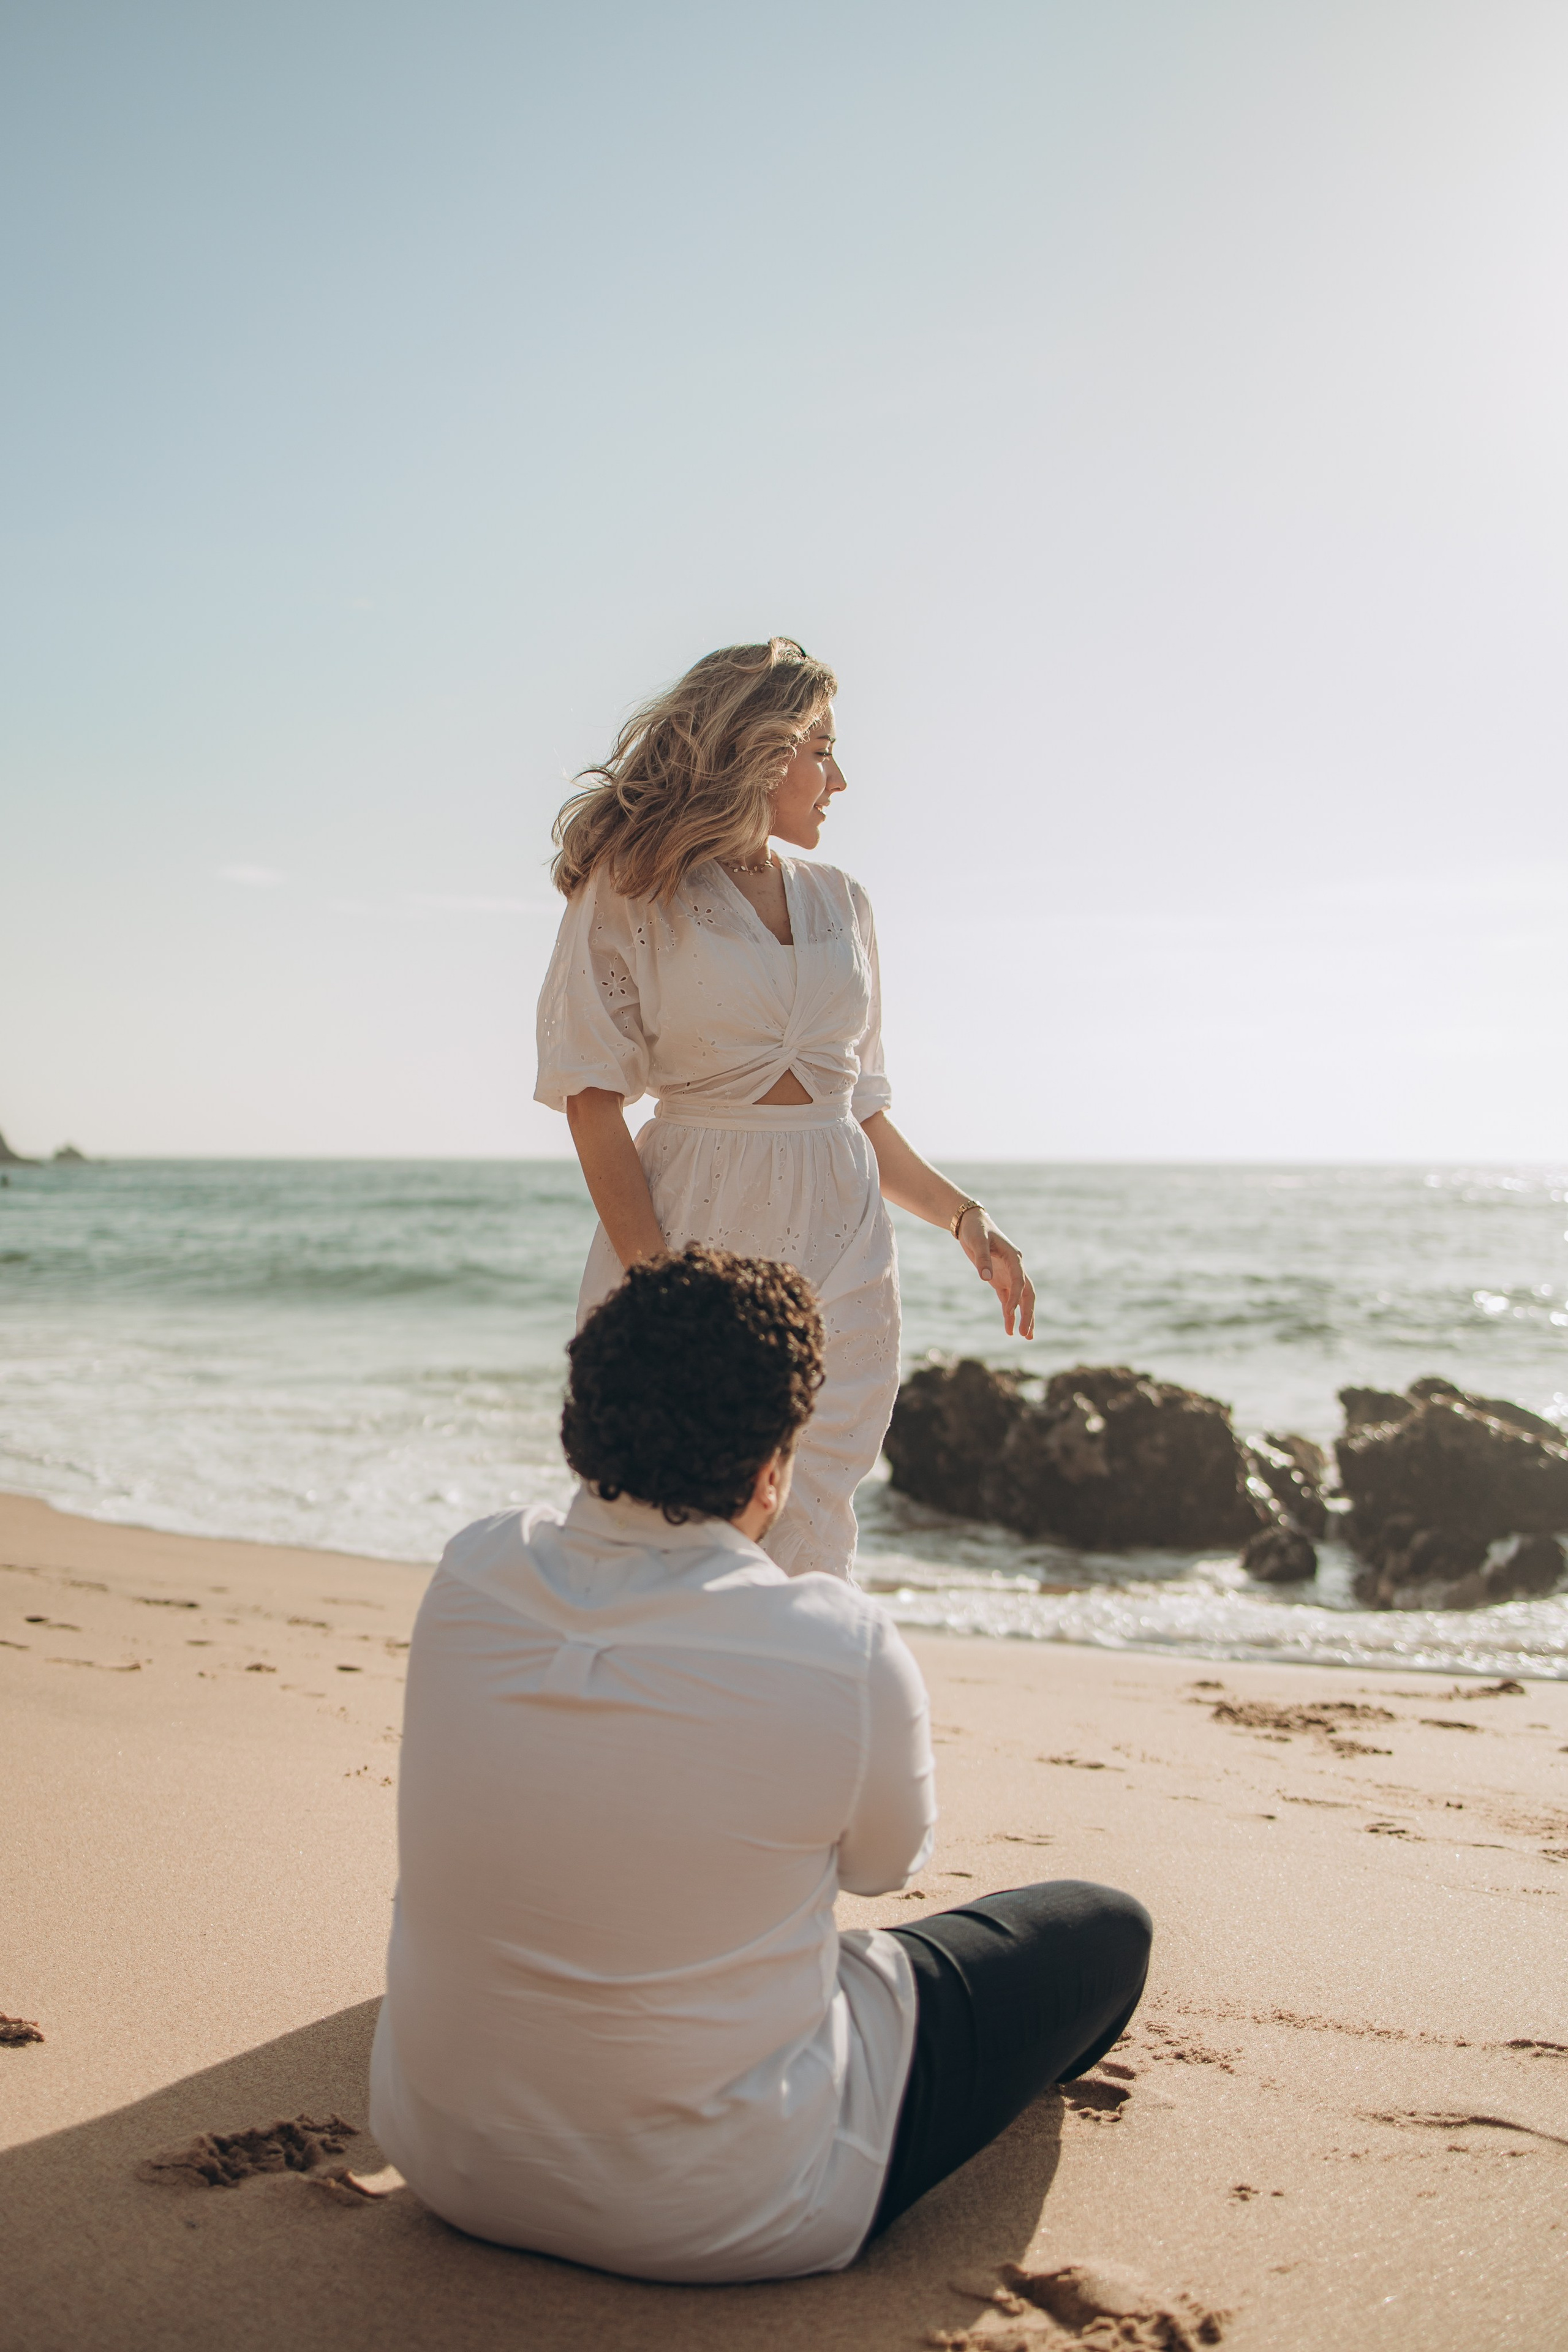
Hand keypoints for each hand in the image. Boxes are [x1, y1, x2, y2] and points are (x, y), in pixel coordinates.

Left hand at [957, 1210, 1035, 1339]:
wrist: (971, 1223)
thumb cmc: (975, 1230)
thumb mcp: (977, 1242)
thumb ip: (983, 1259)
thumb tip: (987, 1278)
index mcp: (1014, 1257)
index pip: (1020, 1281)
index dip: (1016, 1297)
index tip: (1009, 1312)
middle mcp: (1015, 1267)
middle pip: (1027, 1294)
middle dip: (1028, 1314)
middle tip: (1026, 1333)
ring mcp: (1009, 1275)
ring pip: (1021, 1299)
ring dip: (1023, 1316)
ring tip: (1025, 1336)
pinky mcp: (999, 1280)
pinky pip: (1007, 1299)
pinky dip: (1009, 1312)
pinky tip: (1009, 1328)